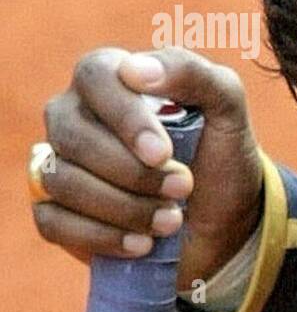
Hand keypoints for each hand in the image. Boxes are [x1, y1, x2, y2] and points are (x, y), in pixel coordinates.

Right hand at [34, 47, 263, 290]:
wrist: (225, 222)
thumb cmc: (220, 156)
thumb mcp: (227, 108)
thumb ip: (192, 73)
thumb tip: (136, 69)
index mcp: (111, 78)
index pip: (96, 77)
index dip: (126, 118)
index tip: (162, 152)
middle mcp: (74, 115)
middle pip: (74, 136)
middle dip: (134, 172)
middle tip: (183, 187)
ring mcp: (60, 163)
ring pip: (63, 181)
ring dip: (125, 207)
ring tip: (171, 219)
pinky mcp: (56, 211)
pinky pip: (53, 221)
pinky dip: (103, 236)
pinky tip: (142, 242)